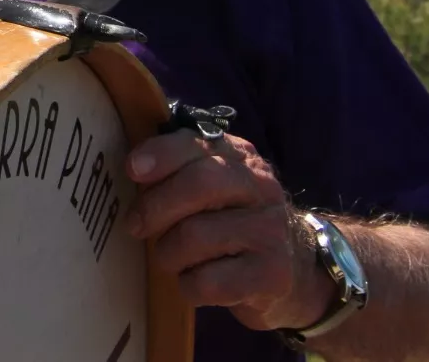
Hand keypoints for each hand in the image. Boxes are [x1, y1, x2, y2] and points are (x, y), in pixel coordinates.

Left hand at [124, 127, 333, 330]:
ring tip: (171, 256)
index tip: (132, 169)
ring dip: (168, 252)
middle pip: (199, 185)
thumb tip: (133, 166)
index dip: (162, 154)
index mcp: (241, 157)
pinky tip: (194, 280)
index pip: (198, 144)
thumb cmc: (235, 220)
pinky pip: (207, 281)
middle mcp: (261, 188)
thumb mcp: (216, 184)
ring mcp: (270, 232)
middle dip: (155, 207)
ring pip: (195, 236)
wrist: (296, 269)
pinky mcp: (271, 275)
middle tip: (135, 225)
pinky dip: (187, 285)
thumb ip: (180, 168)